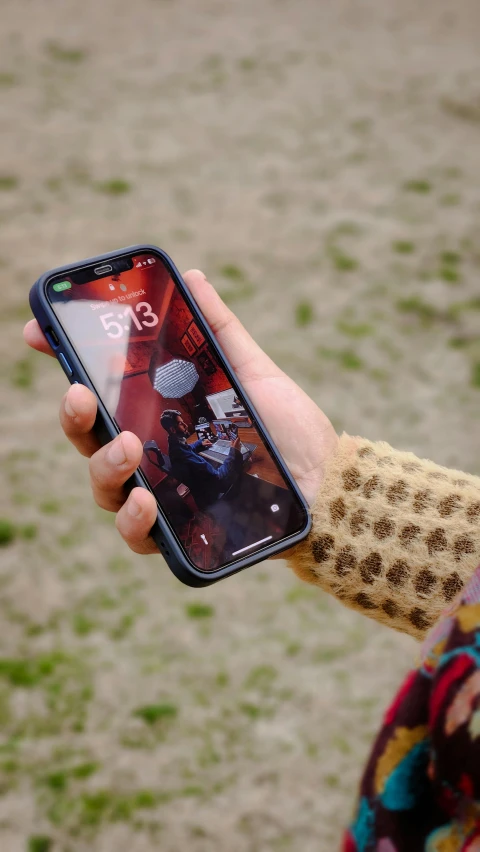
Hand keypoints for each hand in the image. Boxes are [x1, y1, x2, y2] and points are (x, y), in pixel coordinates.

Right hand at [23, 270, 337, 554]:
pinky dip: (133, 520)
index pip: (100, 389)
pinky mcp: (179, 531)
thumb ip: (218, 331)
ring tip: (130, 448)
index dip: (63, 360)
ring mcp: (160, 493)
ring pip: (103, 484)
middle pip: (90, 437)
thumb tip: (192, 276)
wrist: (325, 481)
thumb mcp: (253, 372)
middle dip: (73, 415)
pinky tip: (145, 502)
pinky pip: (137, 534)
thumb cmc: (286, 428)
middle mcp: (150, 453)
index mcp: (158, 412)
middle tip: (80, 394)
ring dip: (104, 464)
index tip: (38, 332)